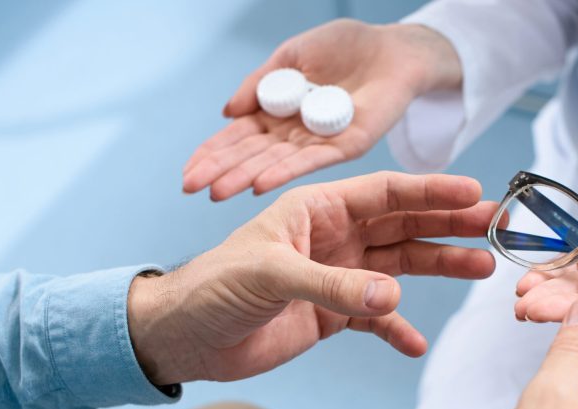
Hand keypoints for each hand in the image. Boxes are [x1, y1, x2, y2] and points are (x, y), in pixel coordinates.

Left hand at [128, 172, 495, 384]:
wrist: (185, 338)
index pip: (385, 192)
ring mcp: (336, 275)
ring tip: (481, 268)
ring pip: (400, 266)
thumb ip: (333, 286)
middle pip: (403, 224)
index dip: (431, 192)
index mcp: (316, 209)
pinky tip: (415, 344)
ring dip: (439, 267)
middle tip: (496, 228)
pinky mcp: (331, 314)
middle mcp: (333, 236)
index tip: (474, 194)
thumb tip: (392, 296)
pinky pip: (377, 318)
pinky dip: (397, 329)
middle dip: (450, 225)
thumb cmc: (213, 288)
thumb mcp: (269, 276)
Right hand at [183, 20, 461, 199]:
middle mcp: (295, 135)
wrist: (391, 48)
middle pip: (251, 156)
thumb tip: (228, 112)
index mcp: (278, 115)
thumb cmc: (344, 47)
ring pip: (275, 163)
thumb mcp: (291, 56)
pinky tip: (260, 185)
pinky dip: (285, 172)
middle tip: (190, 188)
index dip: (212, 154)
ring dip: (244, 178)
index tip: (187, 173)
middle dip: (220, 172)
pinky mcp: (347, 146)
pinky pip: (312, 161)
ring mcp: (319, 143)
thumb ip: (260, 83)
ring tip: (216, 193)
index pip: (238, 139)